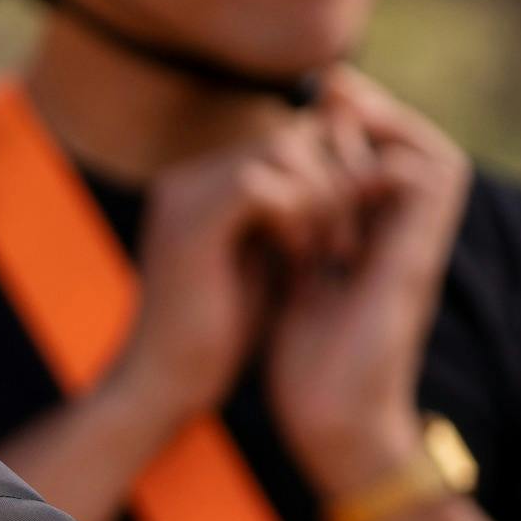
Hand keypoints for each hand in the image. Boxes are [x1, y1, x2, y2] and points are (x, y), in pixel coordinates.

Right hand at [104, 115, 371, 427]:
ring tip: (330, 253)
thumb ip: (293, 216)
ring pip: (282, 147)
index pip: (289, 139)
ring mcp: (183, 195)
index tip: (355, 228)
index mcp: (200, 185)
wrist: (164, 387)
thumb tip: (347, 179)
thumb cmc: (217, 336)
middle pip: (292, 134)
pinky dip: (298, 215)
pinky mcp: (190, 222)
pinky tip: (301, 258)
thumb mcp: (266, 262)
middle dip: (339, 181)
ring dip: (325, 198)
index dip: (335, 173)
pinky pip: (263, 183)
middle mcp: (186, 178)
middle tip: (348, 244)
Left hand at [266, 68, 471, 492]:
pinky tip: (348, 159)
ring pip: (435, 158)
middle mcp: (406, 242)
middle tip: (330, 84)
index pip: (384, 163)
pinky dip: (391, 160)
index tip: (313, 97)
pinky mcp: (416, 261)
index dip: (357, 127)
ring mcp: (417, 250)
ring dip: (388, 128)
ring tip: (341, 108)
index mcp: (378, 243)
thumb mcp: (295, 281)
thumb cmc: (309, 364)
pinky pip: (433, 184)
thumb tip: (271, 192)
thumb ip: (297, 237)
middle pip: (419, 149)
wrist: (330, 421)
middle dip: (376, 110)